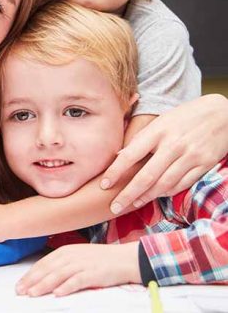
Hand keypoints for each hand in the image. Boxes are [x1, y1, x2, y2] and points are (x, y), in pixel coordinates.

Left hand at [16, 242, 139, 296]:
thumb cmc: (100, 260)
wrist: (125, 259)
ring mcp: (82, 264)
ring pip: (58, 275)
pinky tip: (57, 293)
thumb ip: (62, 264)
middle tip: (20, 291)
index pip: (43, 264)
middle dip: (32, 281)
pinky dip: (66, 287)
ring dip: (44, 285)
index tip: (19, 285)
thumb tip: (45, 276)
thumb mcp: (77, 257)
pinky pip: (77, 281)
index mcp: (65, 251)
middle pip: (47, 270)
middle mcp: (71, 256)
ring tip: (33, 294)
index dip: (29, 275)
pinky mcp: (93, 273)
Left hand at [102, 94, 227, 213]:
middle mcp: (173, 145)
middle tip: (114, 206)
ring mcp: (190, 156)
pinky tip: (156, 196)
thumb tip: (119, 155)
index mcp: (158, 131)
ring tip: (133, 204)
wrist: (221, 113)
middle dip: (128, 194)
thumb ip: (141, 139)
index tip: (103, 185)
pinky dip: (168, 192)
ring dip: (146, 197)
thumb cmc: (185, 116)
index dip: (115, 172)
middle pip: (146, 176)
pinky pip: (183, 184)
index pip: (130, 155)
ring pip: (164, 184)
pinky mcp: (205, 164)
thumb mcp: (160, 122)